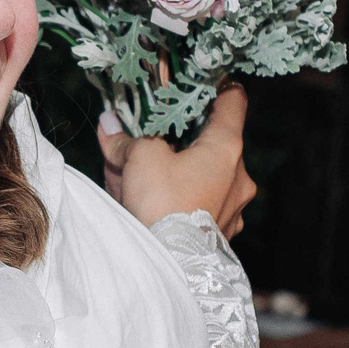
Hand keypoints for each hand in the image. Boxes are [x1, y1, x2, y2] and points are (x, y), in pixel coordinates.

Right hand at [97, 85, 256, 235]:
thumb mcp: (139, 157)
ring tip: (142, 176)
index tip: (205, 81)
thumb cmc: (163, 204)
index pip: (233, 101)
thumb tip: (110, 123)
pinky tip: (155, 204)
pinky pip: (201, 205)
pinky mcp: (222, 233)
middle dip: (181, 139)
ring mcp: (234, 207)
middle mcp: (239, 176)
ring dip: (178, 171)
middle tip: (152, 137)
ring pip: (205, 177)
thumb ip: (127, 138)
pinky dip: (180, 198)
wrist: (173, 266)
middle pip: (213, 143)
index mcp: (227, 148)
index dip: (218, 86)